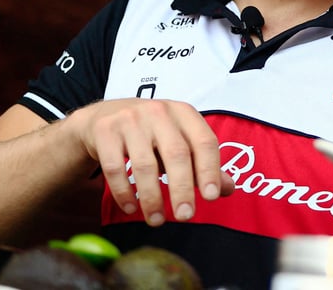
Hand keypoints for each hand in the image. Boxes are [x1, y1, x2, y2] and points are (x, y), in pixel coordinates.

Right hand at [66, 99, 234, 225]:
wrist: (106, 116)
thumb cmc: (152, 133)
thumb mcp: (180, 140)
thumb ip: (203, 164)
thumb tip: (228, 189)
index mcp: (184, 113)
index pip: (204, 141)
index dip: (210, 170)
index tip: (211, 197)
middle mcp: (159, 112)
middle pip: (176, 154)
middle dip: (182, 189)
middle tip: (186, 216)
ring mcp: (130, 120)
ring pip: (144, 165)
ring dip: (152, 197)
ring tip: (157, 220)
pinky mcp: (105, 131)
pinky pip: (115, 168)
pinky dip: (124, 192)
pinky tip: (131, 208)